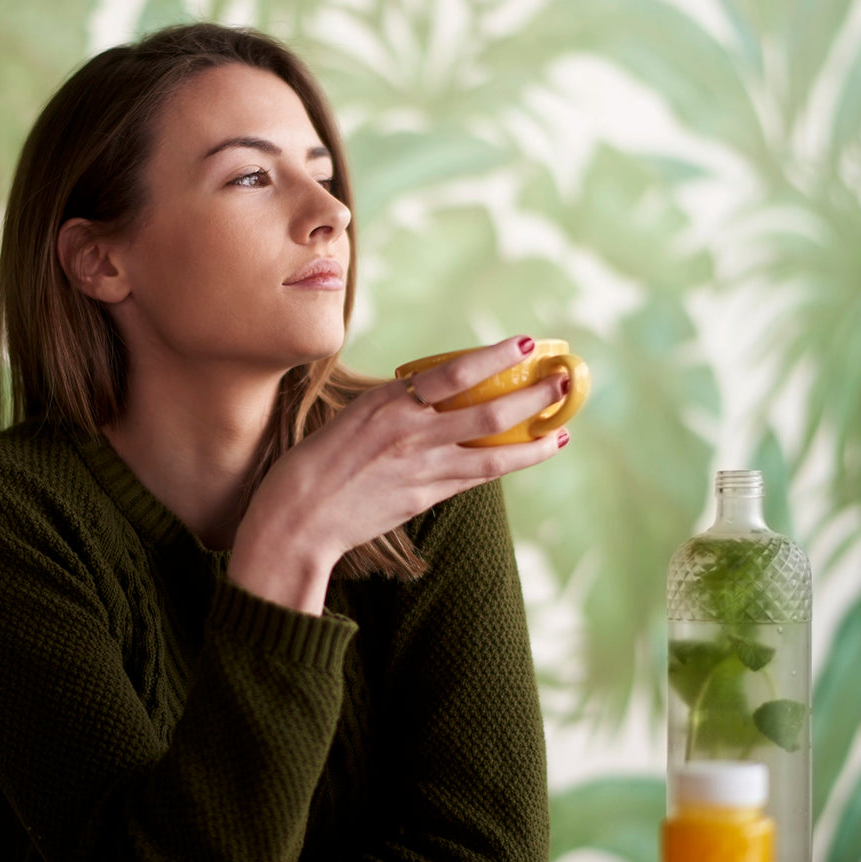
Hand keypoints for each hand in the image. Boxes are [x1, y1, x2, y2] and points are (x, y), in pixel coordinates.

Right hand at [229, 336, 568, 614]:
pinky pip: (477, 477)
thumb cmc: (316, 464)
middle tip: (563, 381)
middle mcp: (409, 432)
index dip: (495, 356)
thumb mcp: (353, 419)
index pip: (454, 372)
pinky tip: (531, 454)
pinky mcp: (424, 498)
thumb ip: (395, 408)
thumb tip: (432, 395)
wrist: (297, 519)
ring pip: (494, 451)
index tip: (525, 343)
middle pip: (489, 411)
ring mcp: (420, 468)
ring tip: (563, 426)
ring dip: (535, 437)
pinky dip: (509, 464)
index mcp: (387, 402)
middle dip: (533, 394)